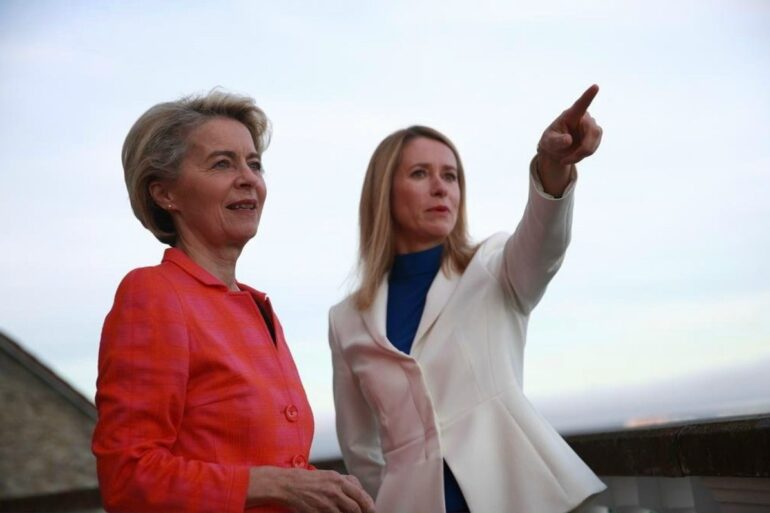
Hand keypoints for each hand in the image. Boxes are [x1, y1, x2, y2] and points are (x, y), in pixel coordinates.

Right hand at [247, 467, 375, 512]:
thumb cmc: (307, 480)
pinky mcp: (318, 511)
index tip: (371, 510)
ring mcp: (326, 502)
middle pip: (356, 507)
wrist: (287, 485)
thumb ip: (344, 482)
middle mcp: (334, 490)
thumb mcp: (328, 475)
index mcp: (338, 479)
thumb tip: (359, 489)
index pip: (360, 494)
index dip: (369, 505)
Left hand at [536, 84, 602, 194]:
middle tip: (565, 160)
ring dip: (580, 155)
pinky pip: (594, 148)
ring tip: (566, 159)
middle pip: (592, 132)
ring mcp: (591, 126)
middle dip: (581, 149)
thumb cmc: (550, 142)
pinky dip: (582, 156)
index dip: (588, 96)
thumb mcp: (548, 142)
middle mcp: (584, 118)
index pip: (581, 104)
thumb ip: (556, 141)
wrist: (556, 151)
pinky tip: (573, 156)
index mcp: (570, 115)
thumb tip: (568, 140)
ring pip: (594, 142)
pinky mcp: (595, 136)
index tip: (595, 86)